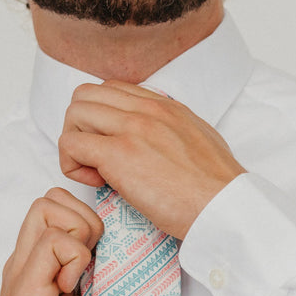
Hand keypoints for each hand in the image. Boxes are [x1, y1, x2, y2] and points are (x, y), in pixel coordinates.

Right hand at [0, 188, 103, 295]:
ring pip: (46, 208)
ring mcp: (22, 273)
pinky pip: (50, 245)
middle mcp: (25, 262)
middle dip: (83, 219)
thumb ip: (96, 289)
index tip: (98, 259)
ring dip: (77, 236)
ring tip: (80, 276)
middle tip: (92, 262)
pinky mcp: (24, 290)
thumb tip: (130, 270)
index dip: (83, 220)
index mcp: (38, 267)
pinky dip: (72, 260)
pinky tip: (71, 291)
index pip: (55, 208)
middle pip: (49, 198)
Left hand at [59, 81, 245, 238]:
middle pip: (85, 96)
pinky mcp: (119, 155)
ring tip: (95, 172)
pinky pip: (71, 144)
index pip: (112, 90)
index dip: (102, 118)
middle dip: (80, 128)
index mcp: (165, 106)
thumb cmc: (216, 188)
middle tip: (95, 159)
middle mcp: (146, 110)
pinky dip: (72, 165)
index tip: (113, 147)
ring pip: (74, 114)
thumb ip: (174, 132)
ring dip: (74, 144)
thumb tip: (158, 143)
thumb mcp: (199, 141)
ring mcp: (131, 129)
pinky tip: (97, 182)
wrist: (224, 206)